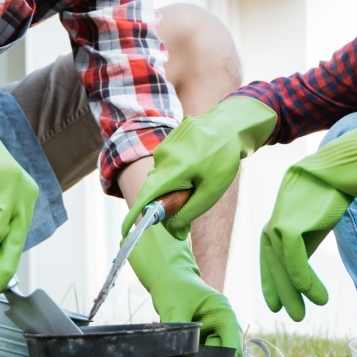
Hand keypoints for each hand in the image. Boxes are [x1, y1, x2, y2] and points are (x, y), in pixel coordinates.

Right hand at [123, 96, 277, 238]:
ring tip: (201, 176)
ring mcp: (164, 146)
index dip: (135, 214)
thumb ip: (188, 212)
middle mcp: (163, 156)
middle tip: (192, 200)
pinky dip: (178, 171)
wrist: (231, 126)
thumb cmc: (223, 160)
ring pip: (163, 175)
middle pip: (156, 188)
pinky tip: (198, 164)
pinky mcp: (168, 141)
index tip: (125, 231)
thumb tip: (173, 231)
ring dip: (175, 184)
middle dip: (168, 200)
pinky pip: (168, 163)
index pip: (147, 196)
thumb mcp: (210, 192)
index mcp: (173, 169)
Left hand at [128, 222, 240, 352]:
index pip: (233, 342)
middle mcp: (223, 324)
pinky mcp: (203, 336)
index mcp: (224, 313)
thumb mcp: (175, 308)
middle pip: (224, 352)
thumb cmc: (173, 288)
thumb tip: (179, 355)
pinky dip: (193, 356)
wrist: (165, 278)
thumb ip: (180, 331)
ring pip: (212, 355)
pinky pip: (202, 352)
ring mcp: (214, 331)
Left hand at [258, 118, 356, 320]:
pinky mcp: (290, 225)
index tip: (275, 305)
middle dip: (282, 294)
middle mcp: (272, 227)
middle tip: (294, 316)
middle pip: (272, 268)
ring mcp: (278, 226)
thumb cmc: (326, 196)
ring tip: (306, 311)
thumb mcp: (311, 223)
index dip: (271, 284)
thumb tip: (300, 271)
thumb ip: (303, 242)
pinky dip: (304, 282)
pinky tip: (317, 295)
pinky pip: (293, 261)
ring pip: (281, 268)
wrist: (336, 172)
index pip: (267, 261)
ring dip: (294, 293)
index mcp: (275, 226)